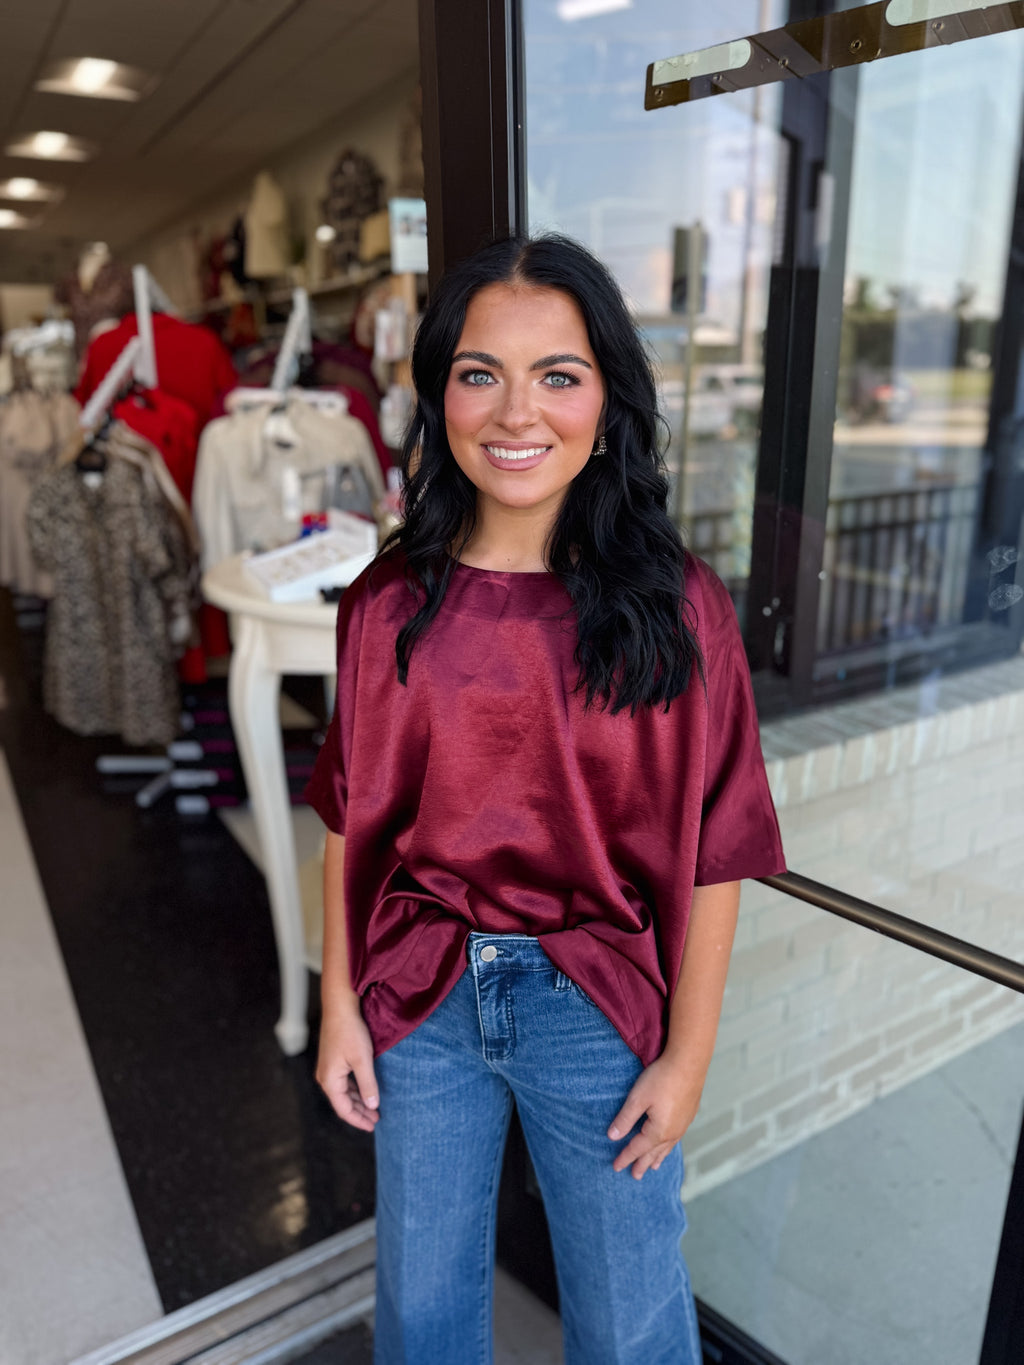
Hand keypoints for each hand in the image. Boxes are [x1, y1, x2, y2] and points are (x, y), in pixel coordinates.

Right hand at [316, 998, 379, 1131]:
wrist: (339, 1007)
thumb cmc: (350, 1032)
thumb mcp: (362, 1060)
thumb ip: (368, 1084)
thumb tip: (372, 1106)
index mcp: (330, 1081)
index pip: (344, 1109)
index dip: (358, 1120)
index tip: (373, 1126)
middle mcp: (326, 1077)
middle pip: (343, 1102)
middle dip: (360, 1112)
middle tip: (376, 1119)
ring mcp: (328, 1068)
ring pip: (344, 1092)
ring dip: (358, 1101)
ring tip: (373, 1108)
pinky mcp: (333, 1060)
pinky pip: (344, 1082)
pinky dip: (355, 1090)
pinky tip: (365, 1091)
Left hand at [607, 1052, 705, 1179]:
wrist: (689, 1062)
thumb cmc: (661, 1078)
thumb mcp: (638, 1098)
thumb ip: (625, 1119)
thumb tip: (612, 1137)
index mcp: (659, 1131)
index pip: (638, 1149)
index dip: (625, 1157)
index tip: (616, 1167)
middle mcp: (673, 1132)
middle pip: (654, 1152)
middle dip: (643, 1163)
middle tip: (635, 1176)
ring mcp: (683, 1124)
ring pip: (667, 1147)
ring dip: (658, 1157)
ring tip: (653, 1167)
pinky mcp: (689, 1114)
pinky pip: (676, 1138)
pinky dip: (669, 1145)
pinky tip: (669, 1142)